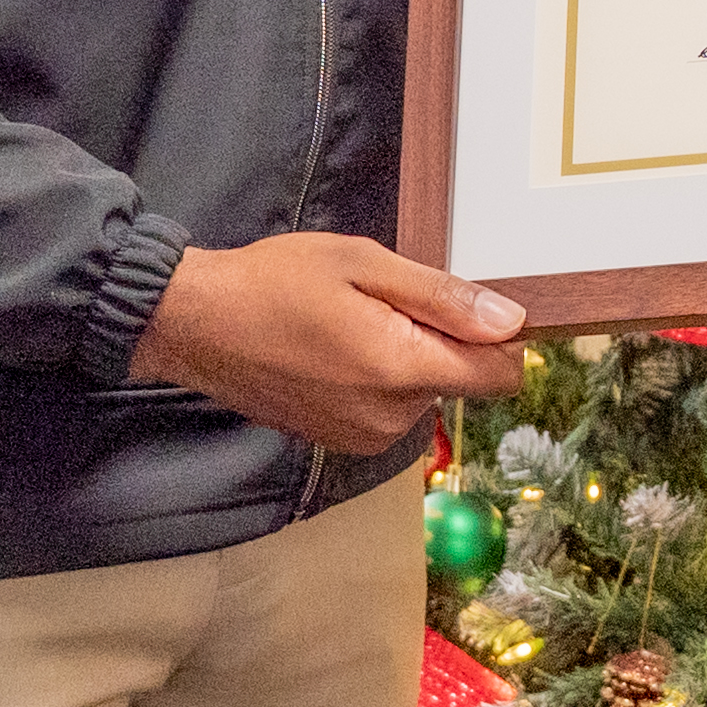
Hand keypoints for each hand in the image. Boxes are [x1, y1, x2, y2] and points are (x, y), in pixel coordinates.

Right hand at [130, 233, 523, 452]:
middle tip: (377, 302)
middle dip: (435, 340)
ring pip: (421, 393)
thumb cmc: (274, 282)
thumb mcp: (362, 264)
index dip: (498, 338)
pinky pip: (388, 408)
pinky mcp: (342, 442)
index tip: (466, 306)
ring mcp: (364, 437)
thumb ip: (441, 297)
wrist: (195, 325)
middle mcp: (391, 419)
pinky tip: (333, 350)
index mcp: (402, 372)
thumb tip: (511, 322)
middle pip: (458, 379)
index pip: (500, 375)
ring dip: (403, 359)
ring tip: (347, 324)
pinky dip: (375, 379)